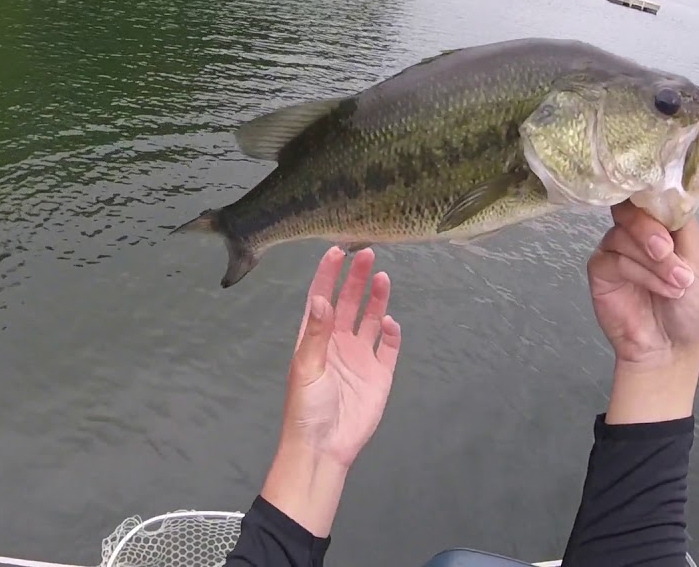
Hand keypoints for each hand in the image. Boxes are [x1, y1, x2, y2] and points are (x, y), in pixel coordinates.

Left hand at [281, 245, 401, 466]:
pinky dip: (392, 334)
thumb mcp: (306, 367)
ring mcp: (360, 357)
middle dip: (357, 278)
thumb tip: (321, 298)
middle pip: (349, 302)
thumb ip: (315, 333)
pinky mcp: (379, 375)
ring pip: (371, 319)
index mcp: (315, 338)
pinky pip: (389, 348)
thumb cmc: (306, 408)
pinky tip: (392, 322)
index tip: (337, 250)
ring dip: (377, 299)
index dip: (328, 274)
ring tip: (383, 277)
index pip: (322, 298)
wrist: (324, 448)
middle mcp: (338, 342)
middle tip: (368, 253)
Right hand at [586, 201, 698, 423]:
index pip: (650, 197)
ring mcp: (615, 249)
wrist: (669, 345)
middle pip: (630, 210)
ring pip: (623, 236)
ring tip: (675, 285)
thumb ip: (683, 224)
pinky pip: (613, 258)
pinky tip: (656, 289)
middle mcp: (635, 233)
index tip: (665, 212)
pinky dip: (638, 272)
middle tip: (667, 252)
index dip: (654, 198)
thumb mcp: (697, 258)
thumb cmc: (688, 305)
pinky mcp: (600, 269)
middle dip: (650, 231)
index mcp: (660, 225)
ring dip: (654, 262)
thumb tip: (668, 193)